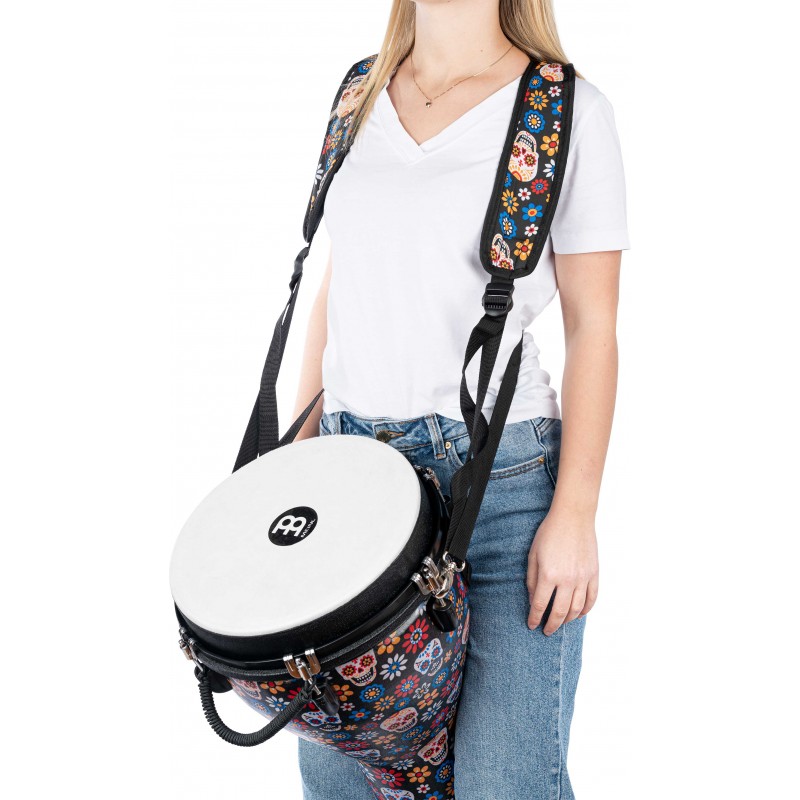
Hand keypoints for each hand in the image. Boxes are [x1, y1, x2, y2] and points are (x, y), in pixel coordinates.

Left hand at [526, 511, 598, 634]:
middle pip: (559, 612)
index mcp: (549, 575)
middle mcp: (567, 580)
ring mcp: (583, 578)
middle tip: (546, 631)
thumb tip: (534, 600)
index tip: (531, 625)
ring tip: (560, 623)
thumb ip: (532, 579)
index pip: (540, 605)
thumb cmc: (549, 533)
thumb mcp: (533, 555)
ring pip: (577, 609)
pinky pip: (592, 598)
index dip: (534, 618)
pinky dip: (586, 610)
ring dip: (567, 620)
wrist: (573, 517)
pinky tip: (579, 614)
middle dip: (551, 625)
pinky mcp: (594, 574)